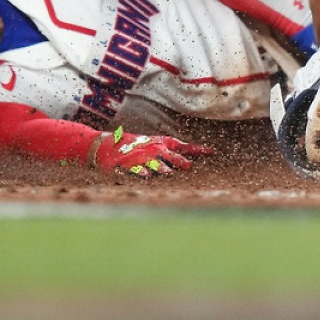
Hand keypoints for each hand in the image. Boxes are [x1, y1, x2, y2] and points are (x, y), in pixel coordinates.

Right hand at [91, 126, 212, 175]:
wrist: (108, 146)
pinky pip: (138, 169)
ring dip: (162, 168)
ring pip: (154, 163)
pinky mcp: (129, 163)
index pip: (183, 146)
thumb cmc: (135, 147)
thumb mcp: (154, 145)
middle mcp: (154, 149)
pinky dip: (142, 172)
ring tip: (168, 173)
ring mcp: (142, 156)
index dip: (196, 149)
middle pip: (170, 155)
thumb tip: (189, 162)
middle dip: (179, 161)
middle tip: (188, 166)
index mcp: (161, 143)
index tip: (211, 152)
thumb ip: (170, 153)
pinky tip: (147, 177)